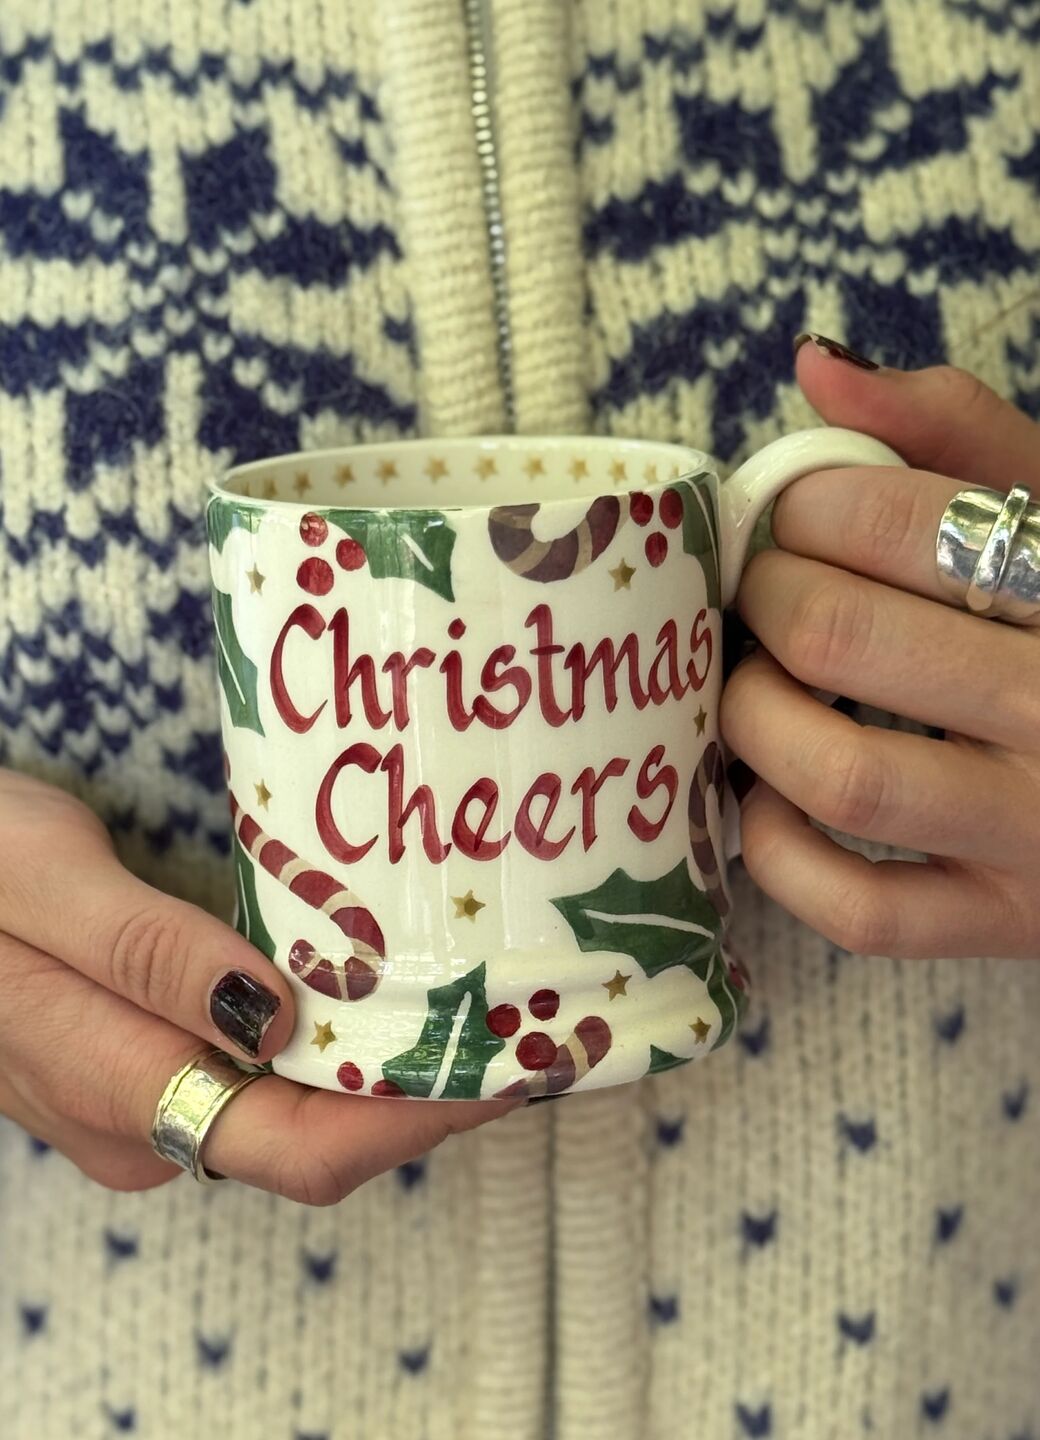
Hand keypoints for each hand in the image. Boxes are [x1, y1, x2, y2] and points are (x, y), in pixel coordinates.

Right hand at [0, 771, 515, 1200]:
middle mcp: (144, 1121)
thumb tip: (277, 1015)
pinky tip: (391, 982)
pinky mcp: (150, 1056)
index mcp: (118, 1088)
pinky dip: (342, 1039)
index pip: (304, 1146)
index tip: (514, 1056)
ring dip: (393, 1062)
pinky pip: (269, 1070)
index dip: (421, 1118)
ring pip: (298, 1104)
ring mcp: (146, 1094)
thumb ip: (145, 953)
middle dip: (429, 1091)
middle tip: (529, 1011)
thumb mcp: (39, 881)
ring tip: (483, 990)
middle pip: (318, 1135)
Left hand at [720, 346, 1039, 958]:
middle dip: (763, 600)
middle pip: (841, 637)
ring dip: (754, 720)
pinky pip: (859, 911)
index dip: (808, 506)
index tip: (797, 520)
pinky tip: (775, 799)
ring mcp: (1038, 835)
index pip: (903, 519)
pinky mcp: (1003, 924)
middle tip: (764, 595)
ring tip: (757, 687)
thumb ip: (957, 427)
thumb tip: (816, 368)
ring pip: (841, 776)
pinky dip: (780, 852)